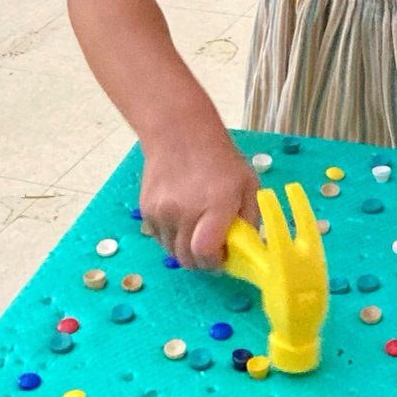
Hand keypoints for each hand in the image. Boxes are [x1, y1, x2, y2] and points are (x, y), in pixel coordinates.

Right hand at [140, 133, 260, 270]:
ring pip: (171, 251)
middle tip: (210, 247)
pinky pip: (158, 238)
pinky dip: (170, 236)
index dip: (215, 262)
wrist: (180, 133)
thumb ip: (250, 219)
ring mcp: (162, 212)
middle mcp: (185, 212)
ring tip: (194, 229)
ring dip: (184, 248)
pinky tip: (180, 219)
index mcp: (215, 206)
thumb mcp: (248, 184)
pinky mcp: (146, 210)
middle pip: (188, 259)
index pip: (206, 253)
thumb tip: (246, 249)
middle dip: (201, 260)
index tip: (222, 255)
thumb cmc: (220, 159)